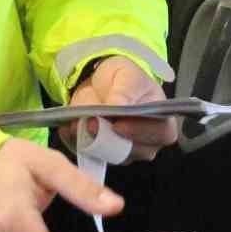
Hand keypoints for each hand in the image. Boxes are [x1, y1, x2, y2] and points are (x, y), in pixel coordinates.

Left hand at [58, 57, 178, 162]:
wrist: (100, 84)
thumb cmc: (124, 79)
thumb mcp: (127, 76)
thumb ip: (125, 91)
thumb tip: (117, 105)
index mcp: (161, 122)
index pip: (160, 134)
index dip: (140, 132)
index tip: (118, 125)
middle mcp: (146, 144)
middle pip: (132, 151)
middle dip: (108, 139)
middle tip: (90, 123)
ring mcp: (123, 153)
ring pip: (108, 156)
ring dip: (89, 140)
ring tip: (76, 122)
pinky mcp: (100, 156)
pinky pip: (87, 154)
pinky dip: (75, 141)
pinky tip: (69, 127)